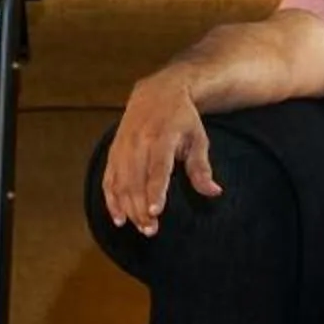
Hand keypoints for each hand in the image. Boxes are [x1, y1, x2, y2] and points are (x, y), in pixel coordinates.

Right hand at [101, 71, 218, 234]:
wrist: (156, 93)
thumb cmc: (183, 119)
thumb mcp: (198, 138)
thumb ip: (202, 167)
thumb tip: (215, 192)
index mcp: (163, 137)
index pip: (158, 168)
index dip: (155, 191)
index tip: (155, 212)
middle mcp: (139, 142)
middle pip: (136, 180)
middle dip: (141, 208)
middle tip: (151, 230)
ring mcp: (123, 147)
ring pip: (121, 183)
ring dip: (128, 208)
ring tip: (140, 227)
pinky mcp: (113, 152)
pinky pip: (108, 179)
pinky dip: (111, 200)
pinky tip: (119, 218)